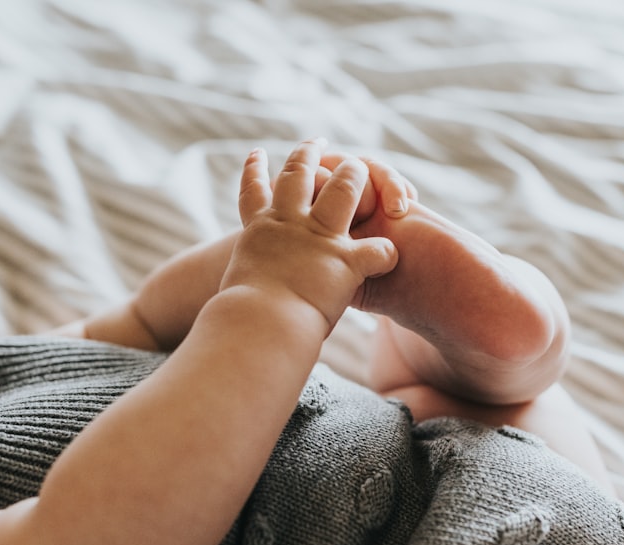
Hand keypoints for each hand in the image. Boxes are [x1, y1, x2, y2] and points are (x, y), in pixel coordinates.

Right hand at [220, 139, 398, 330]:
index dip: (254, 170)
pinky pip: (378, 250)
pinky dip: (385, 254)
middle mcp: (288, 223)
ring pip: (343, 188)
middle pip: (298, 174)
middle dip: (308, 153)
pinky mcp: (345, 260)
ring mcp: (318, 237)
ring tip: (359, 165)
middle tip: (316, 141)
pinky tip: (390, 257)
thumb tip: (233, 303)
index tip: (257, 153)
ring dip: (354, 173)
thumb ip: (245, 281)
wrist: (258, 322)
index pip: (253, 192)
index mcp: (259, 230)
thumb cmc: (239, 316)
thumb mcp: (235, 288)